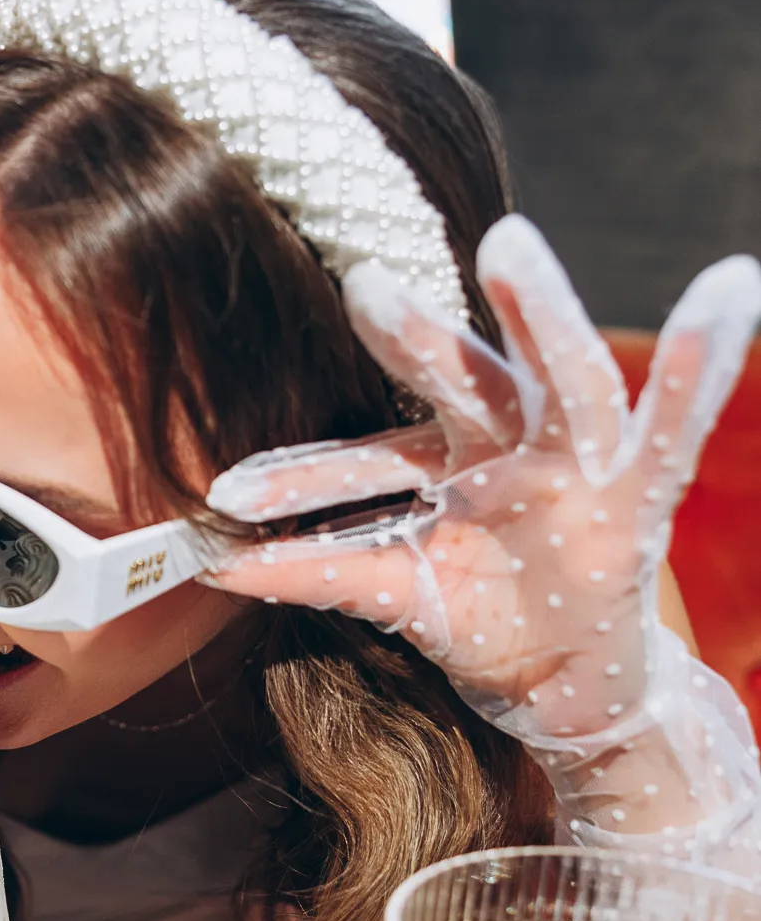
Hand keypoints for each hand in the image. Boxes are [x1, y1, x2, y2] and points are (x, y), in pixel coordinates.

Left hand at [203, 215, 760, 849]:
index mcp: (444, 459)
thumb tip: (213, 564)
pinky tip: (730, 285)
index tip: (228, 494)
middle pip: (459, 382)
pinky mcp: (643, 492)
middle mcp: (507, 443)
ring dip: (539, 315)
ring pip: (560, 381)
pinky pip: (677, 421)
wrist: (566, 675)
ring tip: (509, 245)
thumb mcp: (395, 593)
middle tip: (362, 282)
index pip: (369, 455)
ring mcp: (576, 462)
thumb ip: (315, 569)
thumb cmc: (478, 612)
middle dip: (412, 339)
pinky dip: (704, 359)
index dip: (304, 472)